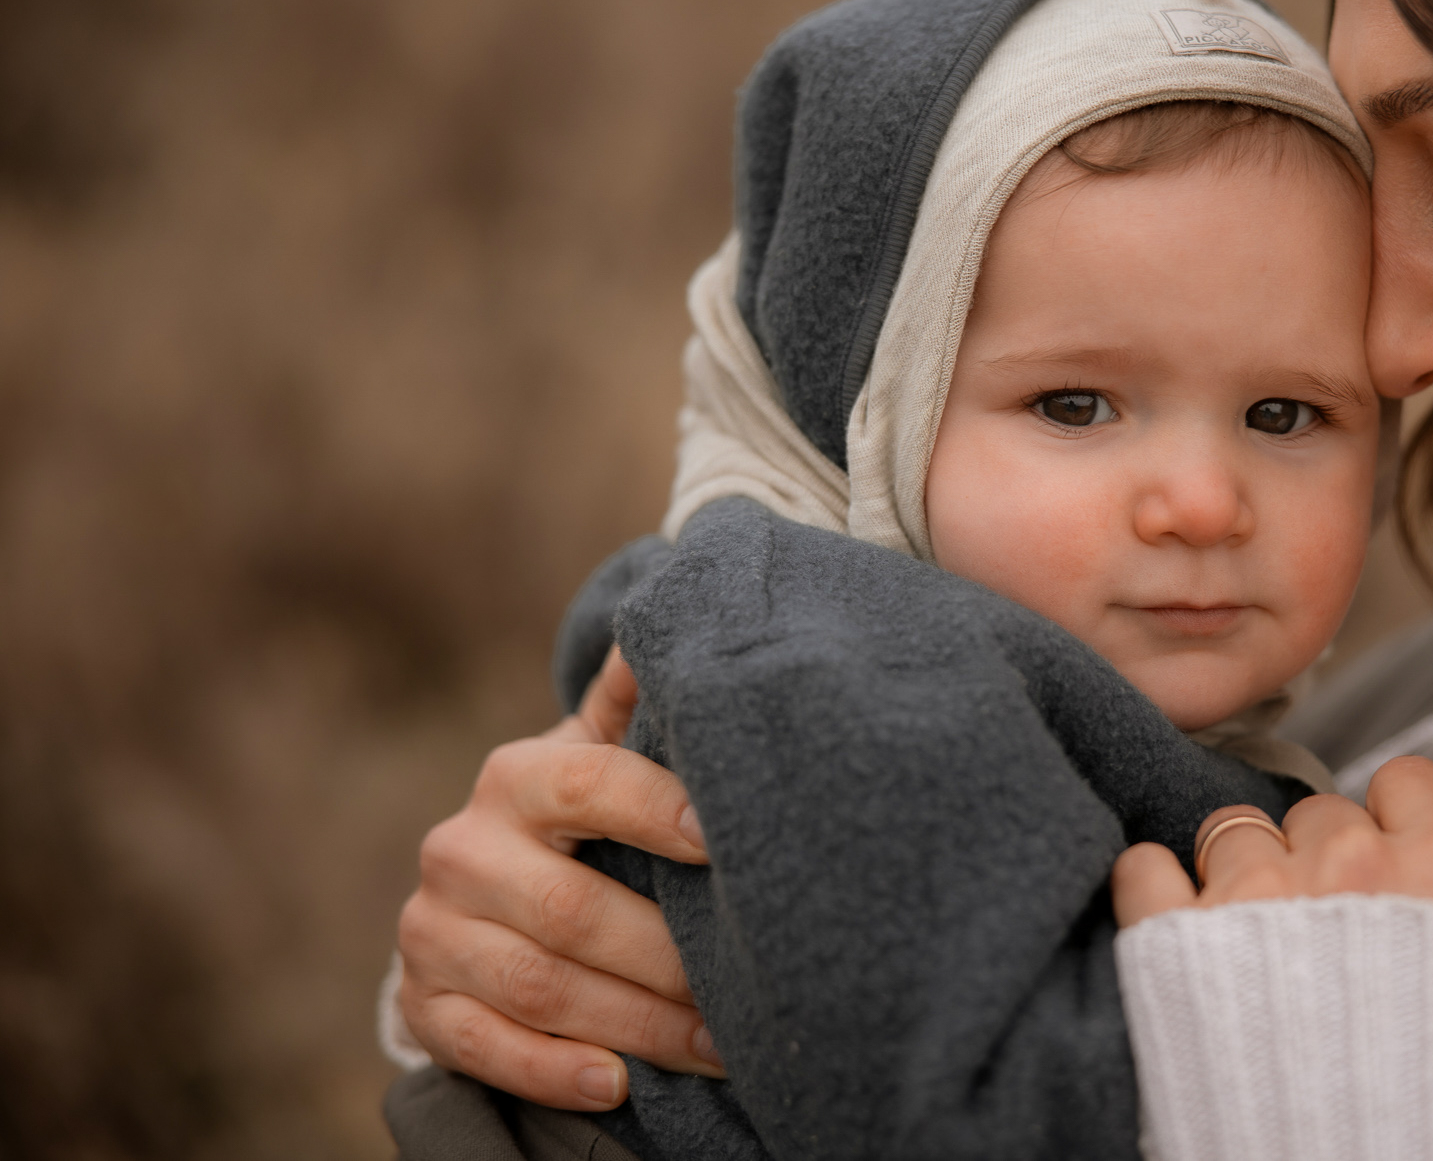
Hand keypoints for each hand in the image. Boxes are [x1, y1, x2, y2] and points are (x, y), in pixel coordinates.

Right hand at [397, 646, 723, 1109]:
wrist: (486, 896)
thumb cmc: (581, 820)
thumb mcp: (604, 754)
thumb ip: (642, 700)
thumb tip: (690, 606)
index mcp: (516, 777)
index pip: (590, 784)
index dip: (659, 811)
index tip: (730, 844)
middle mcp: (461, 849)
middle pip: (571, 911)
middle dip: (669, 958)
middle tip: (752, 992)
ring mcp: (433, 932)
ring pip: (539, 987)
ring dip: (638, 1025)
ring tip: (720, 1047)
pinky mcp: (422, 1005)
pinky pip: (484, 1050)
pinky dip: (554, 1071)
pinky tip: (620, 1084)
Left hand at [1112, 756, 1432, 924]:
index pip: (1405, 782)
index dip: (1400, 828)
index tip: (1396, 874)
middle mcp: (1350, 862)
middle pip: (1320, 813)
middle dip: (1322, 859)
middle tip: (1332, 930)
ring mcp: (1254, 896)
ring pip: (1232, 831)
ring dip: (1240, 873)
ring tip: (1256, 940)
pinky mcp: (1173, 939)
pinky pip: (1145, 872)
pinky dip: (1154, 892)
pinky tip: (1177, 928)